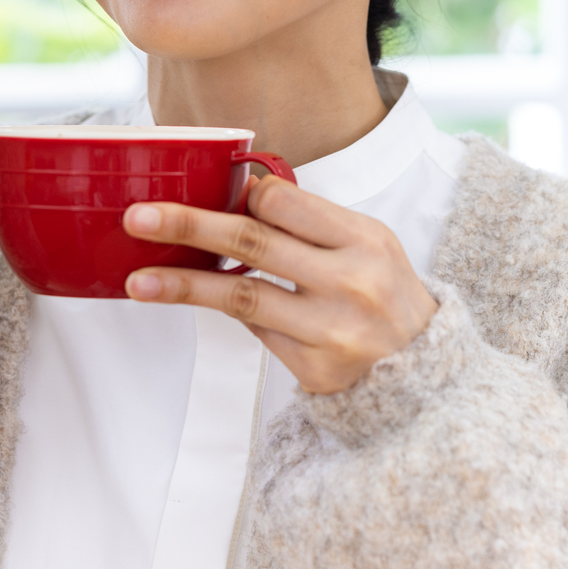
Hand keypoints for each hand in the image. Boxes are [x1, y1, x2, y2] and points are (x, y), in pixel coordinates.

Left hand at [122, 176, 438, 393]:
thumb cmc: (389, 297)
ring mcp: (330, 329)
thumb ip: (313, 223)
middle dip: (189, 226)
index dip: (243, 197)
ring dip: (184, 286)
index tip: (214, 193)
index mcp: (364, 239)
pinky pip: (256, 331)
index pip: (283, 205)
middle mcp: (349, 281)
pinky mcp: (314, 368)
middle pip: (252, 243)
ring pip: (240, 296)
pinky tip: (201, 301)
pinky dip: (229, 312)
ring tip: (139, 281)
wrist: (428, 375)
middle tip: (139, 219)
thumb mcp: (370, 245)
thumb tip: (247, 196)